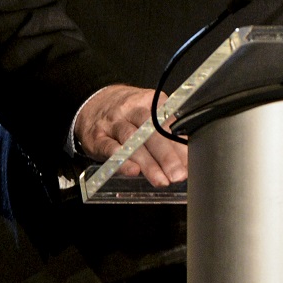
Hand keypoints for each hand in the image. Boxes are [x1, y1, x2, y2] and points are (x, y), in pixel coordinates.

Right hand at [74, 84, 188, 186]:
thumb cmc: (128, 113)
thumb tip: (188, 155)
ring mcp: (113, 123)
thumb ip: (167, 131)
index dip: (180, 144)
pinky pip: (109, 148)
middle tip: (178, 175)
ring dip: (148, 163)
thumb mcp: (147, 113)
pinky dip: (121, 160)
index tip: (189, 163)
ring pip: (131, 140)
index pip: (168, 123)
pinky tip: (132, 171)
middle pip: (150, 130)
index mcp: (149, 102)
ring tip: (161, 180)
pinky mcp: (96, 137)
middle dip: (166, 155)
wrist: (92, 101)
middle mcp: (131, 110)